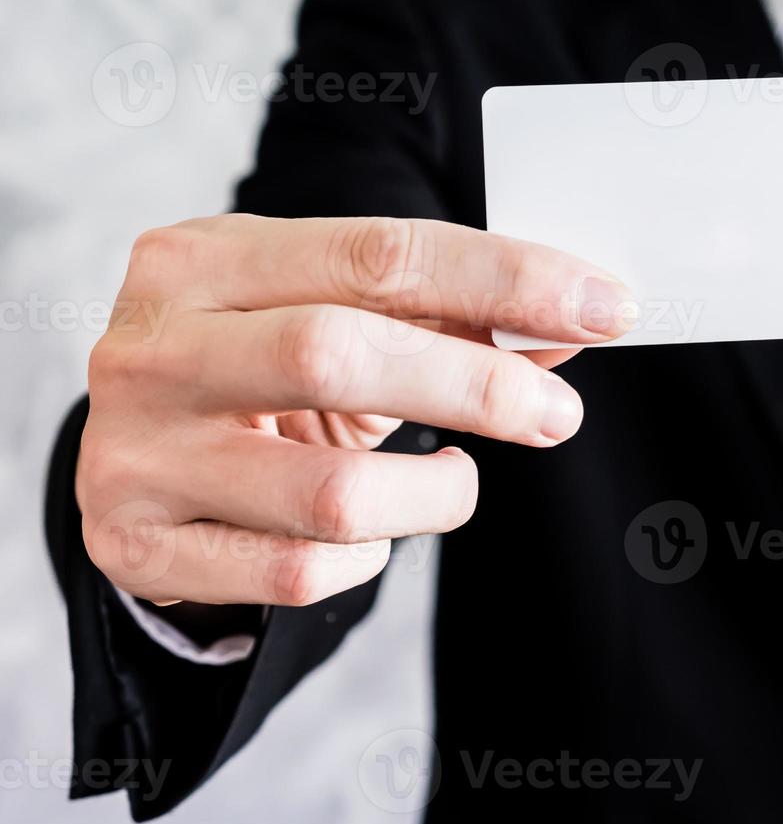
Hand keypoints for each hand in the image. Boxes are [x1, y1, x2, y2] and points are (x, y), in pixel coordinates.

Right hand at [75, 214, 634, 606]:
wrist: (134, 454)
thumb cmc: (259, 370)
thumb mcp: (333, 316)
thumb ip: (444, 314)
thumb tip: (577, 323)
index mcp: (201, 259)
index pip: (380, 252)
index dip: (508, 279)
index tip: (607, 307)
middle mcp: (153, 348)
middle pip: (338, 354)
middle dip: (478, 386)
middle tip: (558, 413)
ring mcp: (135, 454)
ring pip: (331, 493)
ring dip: (434, 495)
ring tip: (456, 483)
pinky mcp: (138, 549)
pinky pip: (300, 571)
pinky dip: (369, 557)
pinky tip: (373, 532)